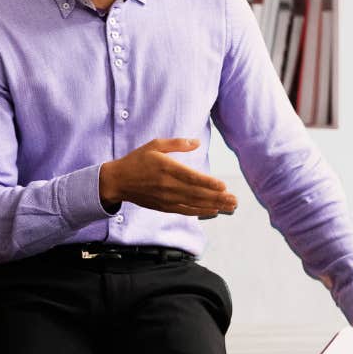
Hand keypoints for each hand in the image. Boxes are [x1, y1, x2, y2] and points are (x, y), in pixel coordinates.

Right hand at [100, 138, 237, 216]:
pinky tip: (212, 210)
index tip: (223, 186)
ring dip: (213, 206)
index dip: (208, 183)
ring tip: (229, 206)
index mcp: (167, 168)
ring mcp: (166, 198)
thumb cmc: (137, 160)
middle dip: (218, 198)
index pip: (192, 178)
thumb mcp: (155, 145)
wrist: (118, 181)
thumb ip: (177, 144)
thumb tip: (197, 142)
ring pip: (194, 204)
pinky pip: (185, 210)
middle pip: (197, 194)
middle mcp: (168, 186)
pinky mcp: (164, 206)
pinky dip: (200, 211)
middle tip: (234, 200)